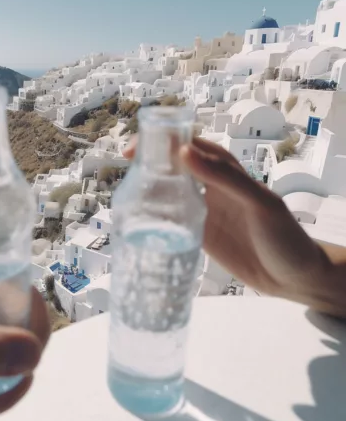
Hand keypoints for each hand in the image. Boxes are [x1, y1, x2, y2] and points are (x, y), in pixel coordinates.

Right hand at [124, 137, 345, 315]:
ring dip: (152, 187)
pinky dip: (157, 216)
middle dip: (153, 160)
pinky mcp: (199, 235)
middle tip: (126, 164)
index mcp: (228, 174)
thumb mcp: (259, 203)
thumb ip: (224, 178)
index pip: (194, 147)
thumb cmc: (284, 237)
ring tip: (127, 189)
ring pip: (172, 192)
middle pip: (178, 166)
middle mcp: (213, 189)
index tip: (141, 143)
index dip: (168, 140)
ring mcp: (205, 212)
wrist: (294, 279)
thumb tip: (184, 153)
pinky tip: (140, 218)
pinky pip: (174, 220)